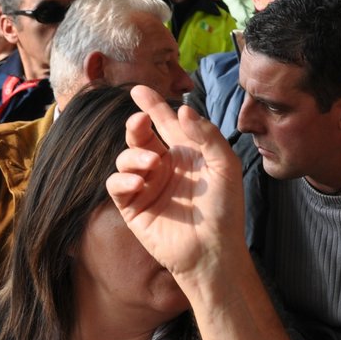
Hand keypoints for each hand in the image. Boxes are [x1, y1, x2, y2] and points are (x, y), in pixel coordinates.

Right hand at [107, 85, 245, 286]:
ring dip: (134, 155)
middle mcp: (164, 166)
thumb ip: (207, 135)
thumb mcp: (225, 165)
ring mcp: (147, 185)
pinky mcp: (133, 206)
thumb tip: (183, 110)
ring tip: (152, 164)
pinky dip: (123, 179)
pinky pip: (116, 185)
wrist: (213, 249)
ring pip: (126, 157)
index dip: (152, 105)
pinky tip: (140, 183)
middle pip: (140, 136)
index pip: (165, 123)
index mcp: (186, 153)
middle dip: (137, 125)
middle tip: (141, 121)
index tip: (138, 90)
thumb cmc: (224, 208)